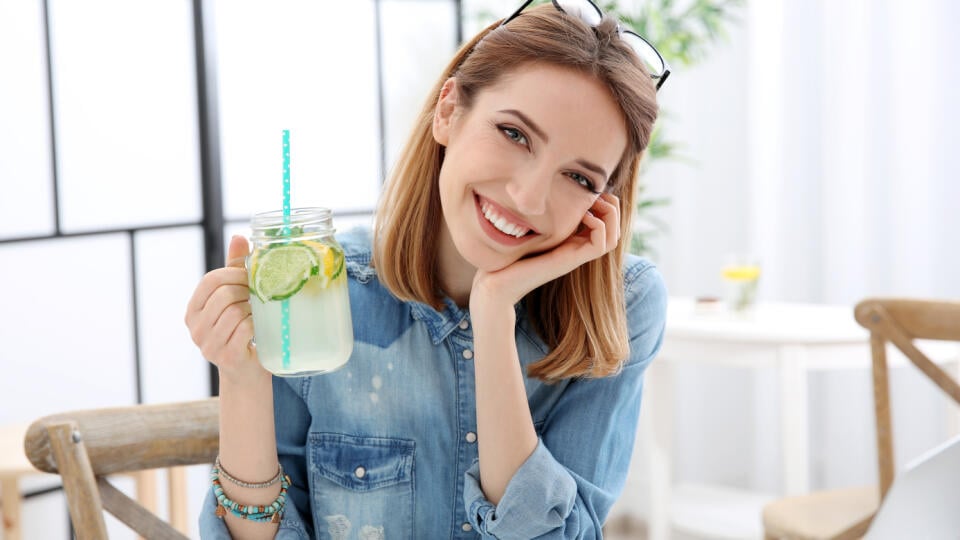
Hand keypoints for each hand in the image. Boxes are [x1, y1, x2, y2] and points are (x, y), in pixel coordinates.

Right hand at [184, 235, 266, 383]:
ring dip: (253, 309)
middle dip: (246, 291)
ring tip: (260, 312)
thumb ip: (234, 269)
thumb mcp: (235, 298)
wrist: (246, 372)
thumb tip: (239, 236)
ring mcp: (208, 345)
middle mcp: (195, 328)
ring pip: (235, 312)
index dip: (233, 274)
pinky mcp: (226, 357)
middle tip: (259, 294)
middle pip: (224, 295)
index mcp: (192, 311)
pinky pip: (244, 330)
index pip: (209, 281)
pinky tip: (260, 327)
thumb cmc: (241, 329)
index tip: (250, 276)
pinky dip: (256, 325)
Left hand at [470, 193, 620, 312]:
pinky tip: (583, 216)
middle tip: (596, 194)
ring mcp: (574, 256)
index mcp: (569, 241)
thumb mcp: (526, 227)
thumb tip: (538, 190)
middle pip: (614, 231)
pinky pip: (600, 245)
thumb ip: (538, 213)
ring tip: (592, 204)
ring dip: (610, 216)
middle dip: (612, 207)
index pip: (604, 223)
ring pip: (612, 239)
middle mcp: (576, 249)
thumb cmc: (505, 256)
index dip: (604, 203)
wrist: (496, 283)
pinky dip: (599, 226)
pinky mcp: (569, 261)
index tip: (589, 190)